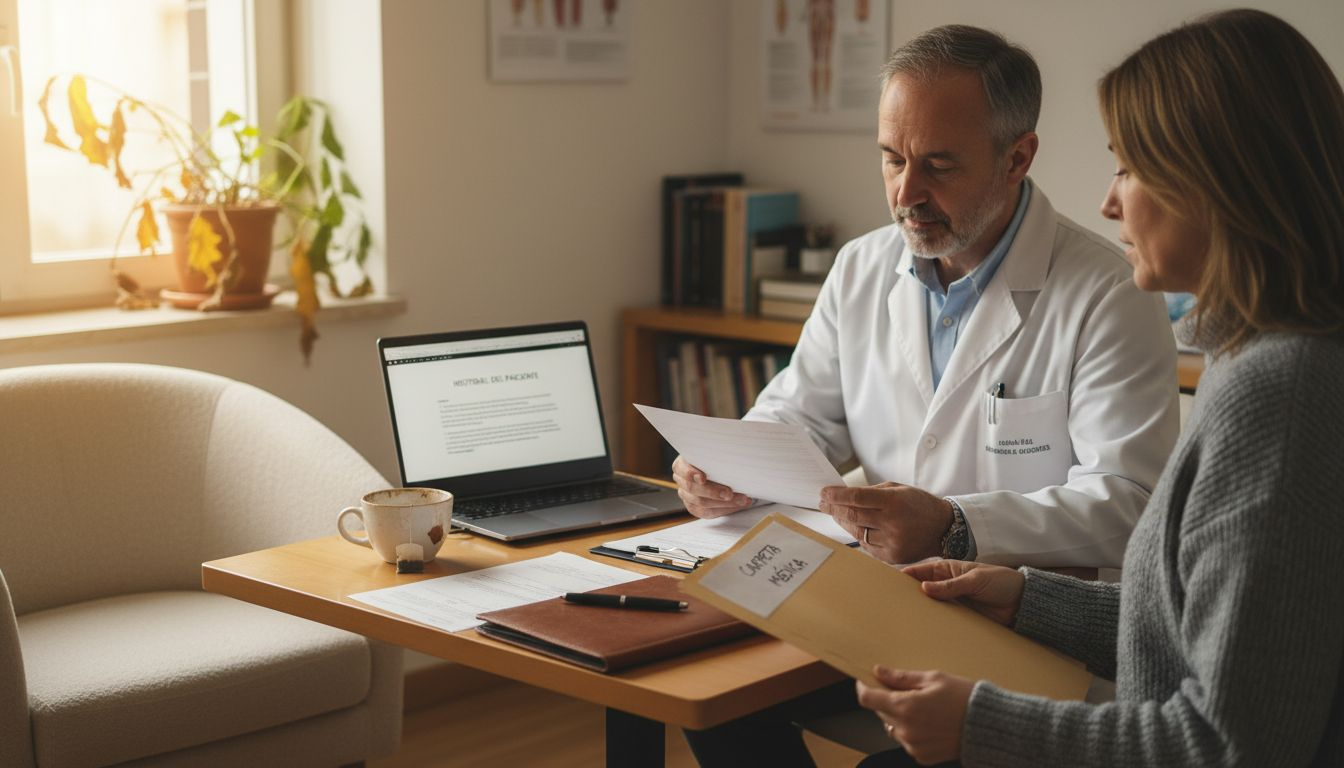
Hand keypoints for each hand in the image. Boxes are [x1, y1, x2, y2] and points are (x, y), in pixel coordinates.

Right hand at [670, 455, 752, 518]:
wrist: (716, 469)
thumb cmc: (715, 459)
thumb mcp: (713, 454)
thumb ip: (715, 457)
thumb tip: (730, 458)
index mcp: (681, 465)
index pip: (681, 469)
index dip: (691, 474)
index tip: (703, 478)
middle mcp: (681, 480)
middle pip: (693, 489)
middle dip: (713, 492)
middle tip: (729, 493)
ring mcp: (686, 495)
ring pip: (701, 504)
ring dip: (724, 503)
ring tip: (741, 500)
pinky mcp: (695, 507)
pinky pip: (707, 512)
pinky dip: (725, 509)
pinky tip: (737, 505)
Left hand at [820, 482, 952, 563]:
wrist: (944, 529)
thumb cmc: (919, 505)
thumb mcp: (899, 489)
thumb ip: (872, 491)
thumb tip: (844, 495)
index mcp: (894, 502)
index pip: (857, 498)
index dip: (836, 495)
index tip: (823, 493)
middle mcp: (892, 523)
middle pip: (853, 516)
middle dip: (834, 508)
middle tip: (823, 503)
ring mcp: (892, 542)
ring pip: (857, 532)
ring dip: (843, 523)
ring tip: (836, 514)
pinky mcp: (892, 557)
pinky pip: (867, 546)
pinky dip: (859, 536)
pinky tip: (855, 527)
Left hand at [856, 667, 973, 764]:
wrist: (987, 726)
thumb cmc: (963, 698)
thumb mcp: (933, 679)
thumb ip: (902, 677)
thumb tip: (879, 671)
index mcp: (906, 707)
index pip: (868, 699)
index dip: (863, 688)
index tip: (865, 682)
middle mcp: (906, 730)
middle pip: (880, 712)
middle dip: (886, 700)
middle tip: (905, 691)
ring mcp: (913, 745)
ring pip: (892, 727)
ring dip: (898, 717)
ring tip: (922, 708)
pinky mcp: (921, 756)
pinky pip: (905, 741)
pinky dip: (910, 731)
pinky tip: (928, 723)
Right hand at [901, 559, 1024, 626]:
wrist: (1023, 602)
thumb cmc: (1001, 582)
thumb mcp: (976, 580)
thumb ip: (951, 585)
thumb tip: (924, 588)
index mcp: (948, 570)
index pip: (921, 571)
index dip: (905, 576)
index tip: (889, 583)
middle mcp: (947, 586)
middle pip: (922, 590)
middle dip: (908, 596)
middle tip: (891, 605)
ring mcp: (953, 602)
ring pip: (931, 606)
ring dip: (921, 612)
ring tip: (902, 621)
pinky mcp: (961, 618)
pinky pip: (944, 620)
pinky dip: (935, 623)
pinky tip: (924, 630)